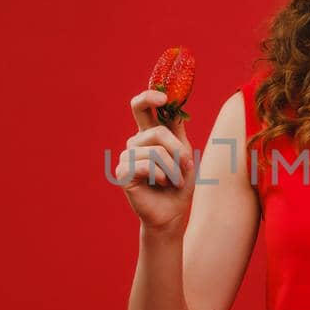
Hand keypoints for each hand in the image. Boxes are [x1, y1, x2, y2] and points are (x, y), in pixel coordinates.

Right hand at [115, 88, 195, 233]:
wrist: (172, 212)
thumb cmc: (179, 184)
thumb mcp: (184, 154)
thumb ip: (177, 132)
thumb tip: (175, 108)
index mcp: (149, 134)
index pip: (141, 106)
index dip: (149, 97)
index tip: (164, 98)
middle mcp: (135, 142)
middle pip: (157, 131)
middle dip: (177, 149)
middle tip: (187, 164)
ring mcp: (127, 157)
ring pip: (157, 152)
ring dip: (173, 169)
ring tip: (173, 181)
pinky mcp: (122, 172)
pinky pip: (147, 166)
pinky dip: (162, 177)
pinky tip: (161, 184)